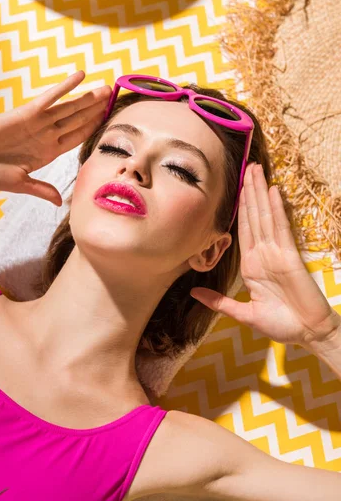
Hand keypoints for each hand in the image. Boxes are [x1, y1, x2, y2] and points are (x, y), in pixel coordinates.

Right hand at [0, 72, 110, 206]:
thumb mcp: (18, 183)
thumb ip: (41, 189)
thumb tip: (59, 202)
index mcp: (46, 152)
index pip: (76, 138)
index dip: (93, 129)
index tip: (109, 122)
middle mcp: (45, 135)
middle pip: (77, 120)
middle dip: (95, 110)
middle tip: (114, 98)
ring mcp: (37, 123)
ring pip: (69, 108)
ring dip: (87, 98)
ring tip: (106, 89)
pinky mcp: (26, 113)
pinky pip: (50, 98)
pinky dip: (65, 87)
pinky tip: (80, 76)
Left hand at [190, 163, 340, 347]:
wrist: (307, 334)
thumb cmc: (280, 324)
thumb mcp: (243, 314)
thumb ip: (219, 302)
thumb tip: (193, 293)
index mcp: (251, 264)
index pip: (243, 228)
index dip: (240, 206)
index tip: (236, 186)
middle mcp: (263, 253)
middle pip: (254, 215)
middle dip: (250, 191)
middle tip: (247, 165)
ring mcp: (277, 252)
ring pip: (265, 216)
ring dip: (260, 192)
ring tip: (256, 169)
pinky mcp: (290, 255)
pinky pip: (281, 228)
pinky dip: (276, 209)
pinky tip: (272, 192)